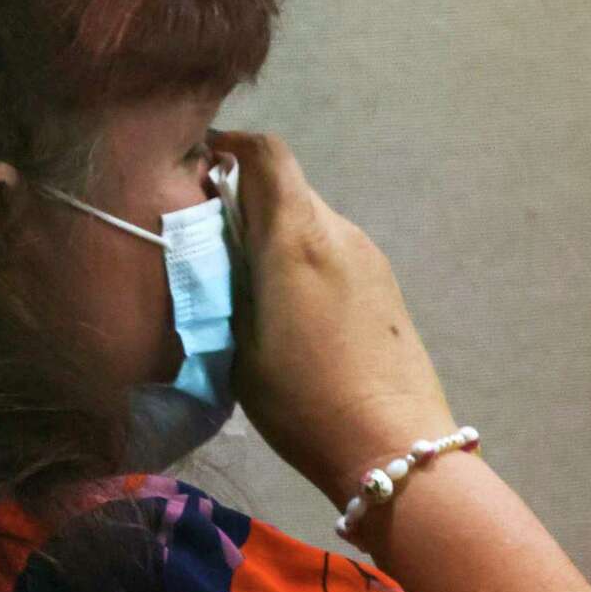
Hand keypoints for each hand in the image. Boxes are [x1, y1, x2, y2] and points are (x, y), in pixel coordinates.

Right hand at [210, 129, 455, 507]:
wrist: (392, 444)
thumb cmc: (303, 400)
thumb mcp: (238, 344)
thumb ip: (224, 282)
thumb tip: (215, 244)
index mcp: (297, 235)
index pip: (264, 153)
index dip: (228, 146)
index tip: (198, 169)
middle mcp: (338, 230)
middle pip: (286, 188)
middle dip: (246, 203)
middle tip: (212, 246)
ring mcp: (369, 257)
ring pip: (311, 223)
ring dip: (276, 238)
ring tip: (249, 290)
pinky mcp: (386, 285)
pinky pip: (334, 253)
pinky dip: (303, 262)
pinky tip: (291, 314)